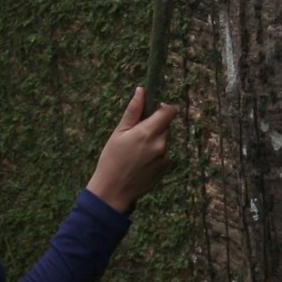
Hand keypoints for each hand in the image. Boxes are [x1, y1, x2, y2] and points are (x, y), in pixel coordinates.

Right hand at [86, 87, 177, 213]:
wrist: (113, 191)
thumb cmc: (111, 159)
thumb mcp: (118, 133)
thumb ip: (133, 111)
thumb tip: (141, 90)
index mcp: (148, 132)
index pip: (170, 111)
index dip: (163, 108)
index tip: (152, 111)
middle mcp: (161, 144)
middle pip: (166, 126)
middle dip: (155, 125)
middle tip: (137, 135)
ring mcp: (165, 158)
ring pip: (165, 140)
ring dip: (155, 140)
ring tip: (136, 152)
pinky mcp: (166, 168)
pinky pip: (164, 153)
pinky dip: (156, 153)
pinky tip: (140, 162)